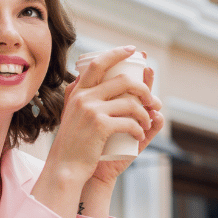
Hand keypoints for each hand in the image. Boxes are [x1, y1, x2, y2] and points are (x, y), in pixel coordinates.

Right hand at [32, 46, 162, 217]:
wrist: (64, 167)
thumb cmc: (72, 144)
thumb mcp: (72, 115)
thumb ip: (79, 97)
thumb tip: (85, 76)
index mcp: (77, 92)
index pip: (98, 63)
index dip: (117, 53)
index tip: (134, 50)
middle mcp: (83, 97)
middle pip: (123, 80)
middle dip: (144, 89)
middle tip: (152, 101)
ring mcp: (91, 110)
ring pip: (130, 102)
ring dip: (145, 113)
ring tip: (147, 122)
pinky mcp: (100, 126)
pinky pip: (129, 122)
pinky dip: (139, 129)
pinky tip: (140, 135)